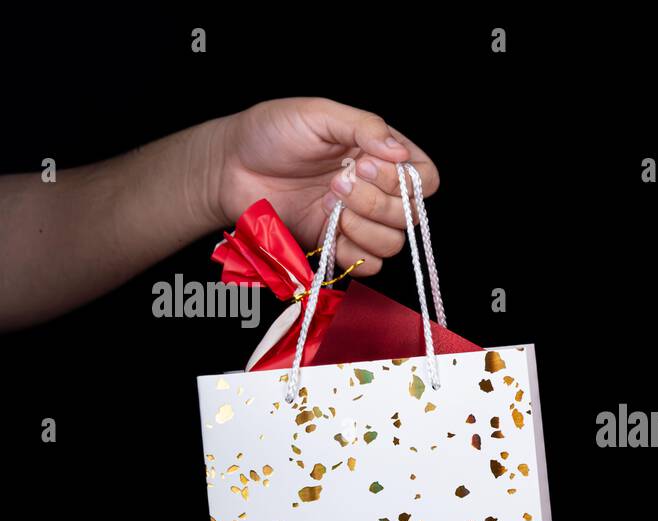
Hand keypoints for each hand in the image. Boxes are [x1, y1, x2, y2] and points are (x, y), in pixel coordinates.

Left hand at [206, 97, 439, 275]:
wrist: (229, 167)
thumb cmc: (270, 133)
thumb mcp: (318, 114)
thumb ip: (363, 126)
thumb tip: (400, 151)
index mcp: (380, 155)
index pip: (426, 179)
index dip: (406, 181)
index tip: (366, 165)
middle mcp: (377, 190)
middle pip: (411, 216)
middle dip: (376, 202)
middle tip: (336, 182)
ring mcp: (358, 220)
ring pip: (393, 243)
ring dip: (363, 227)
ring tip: (328, 204)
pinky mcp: (337, 246)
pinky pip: (368, 266)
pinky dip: (353, 252)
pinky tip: (328, 228)